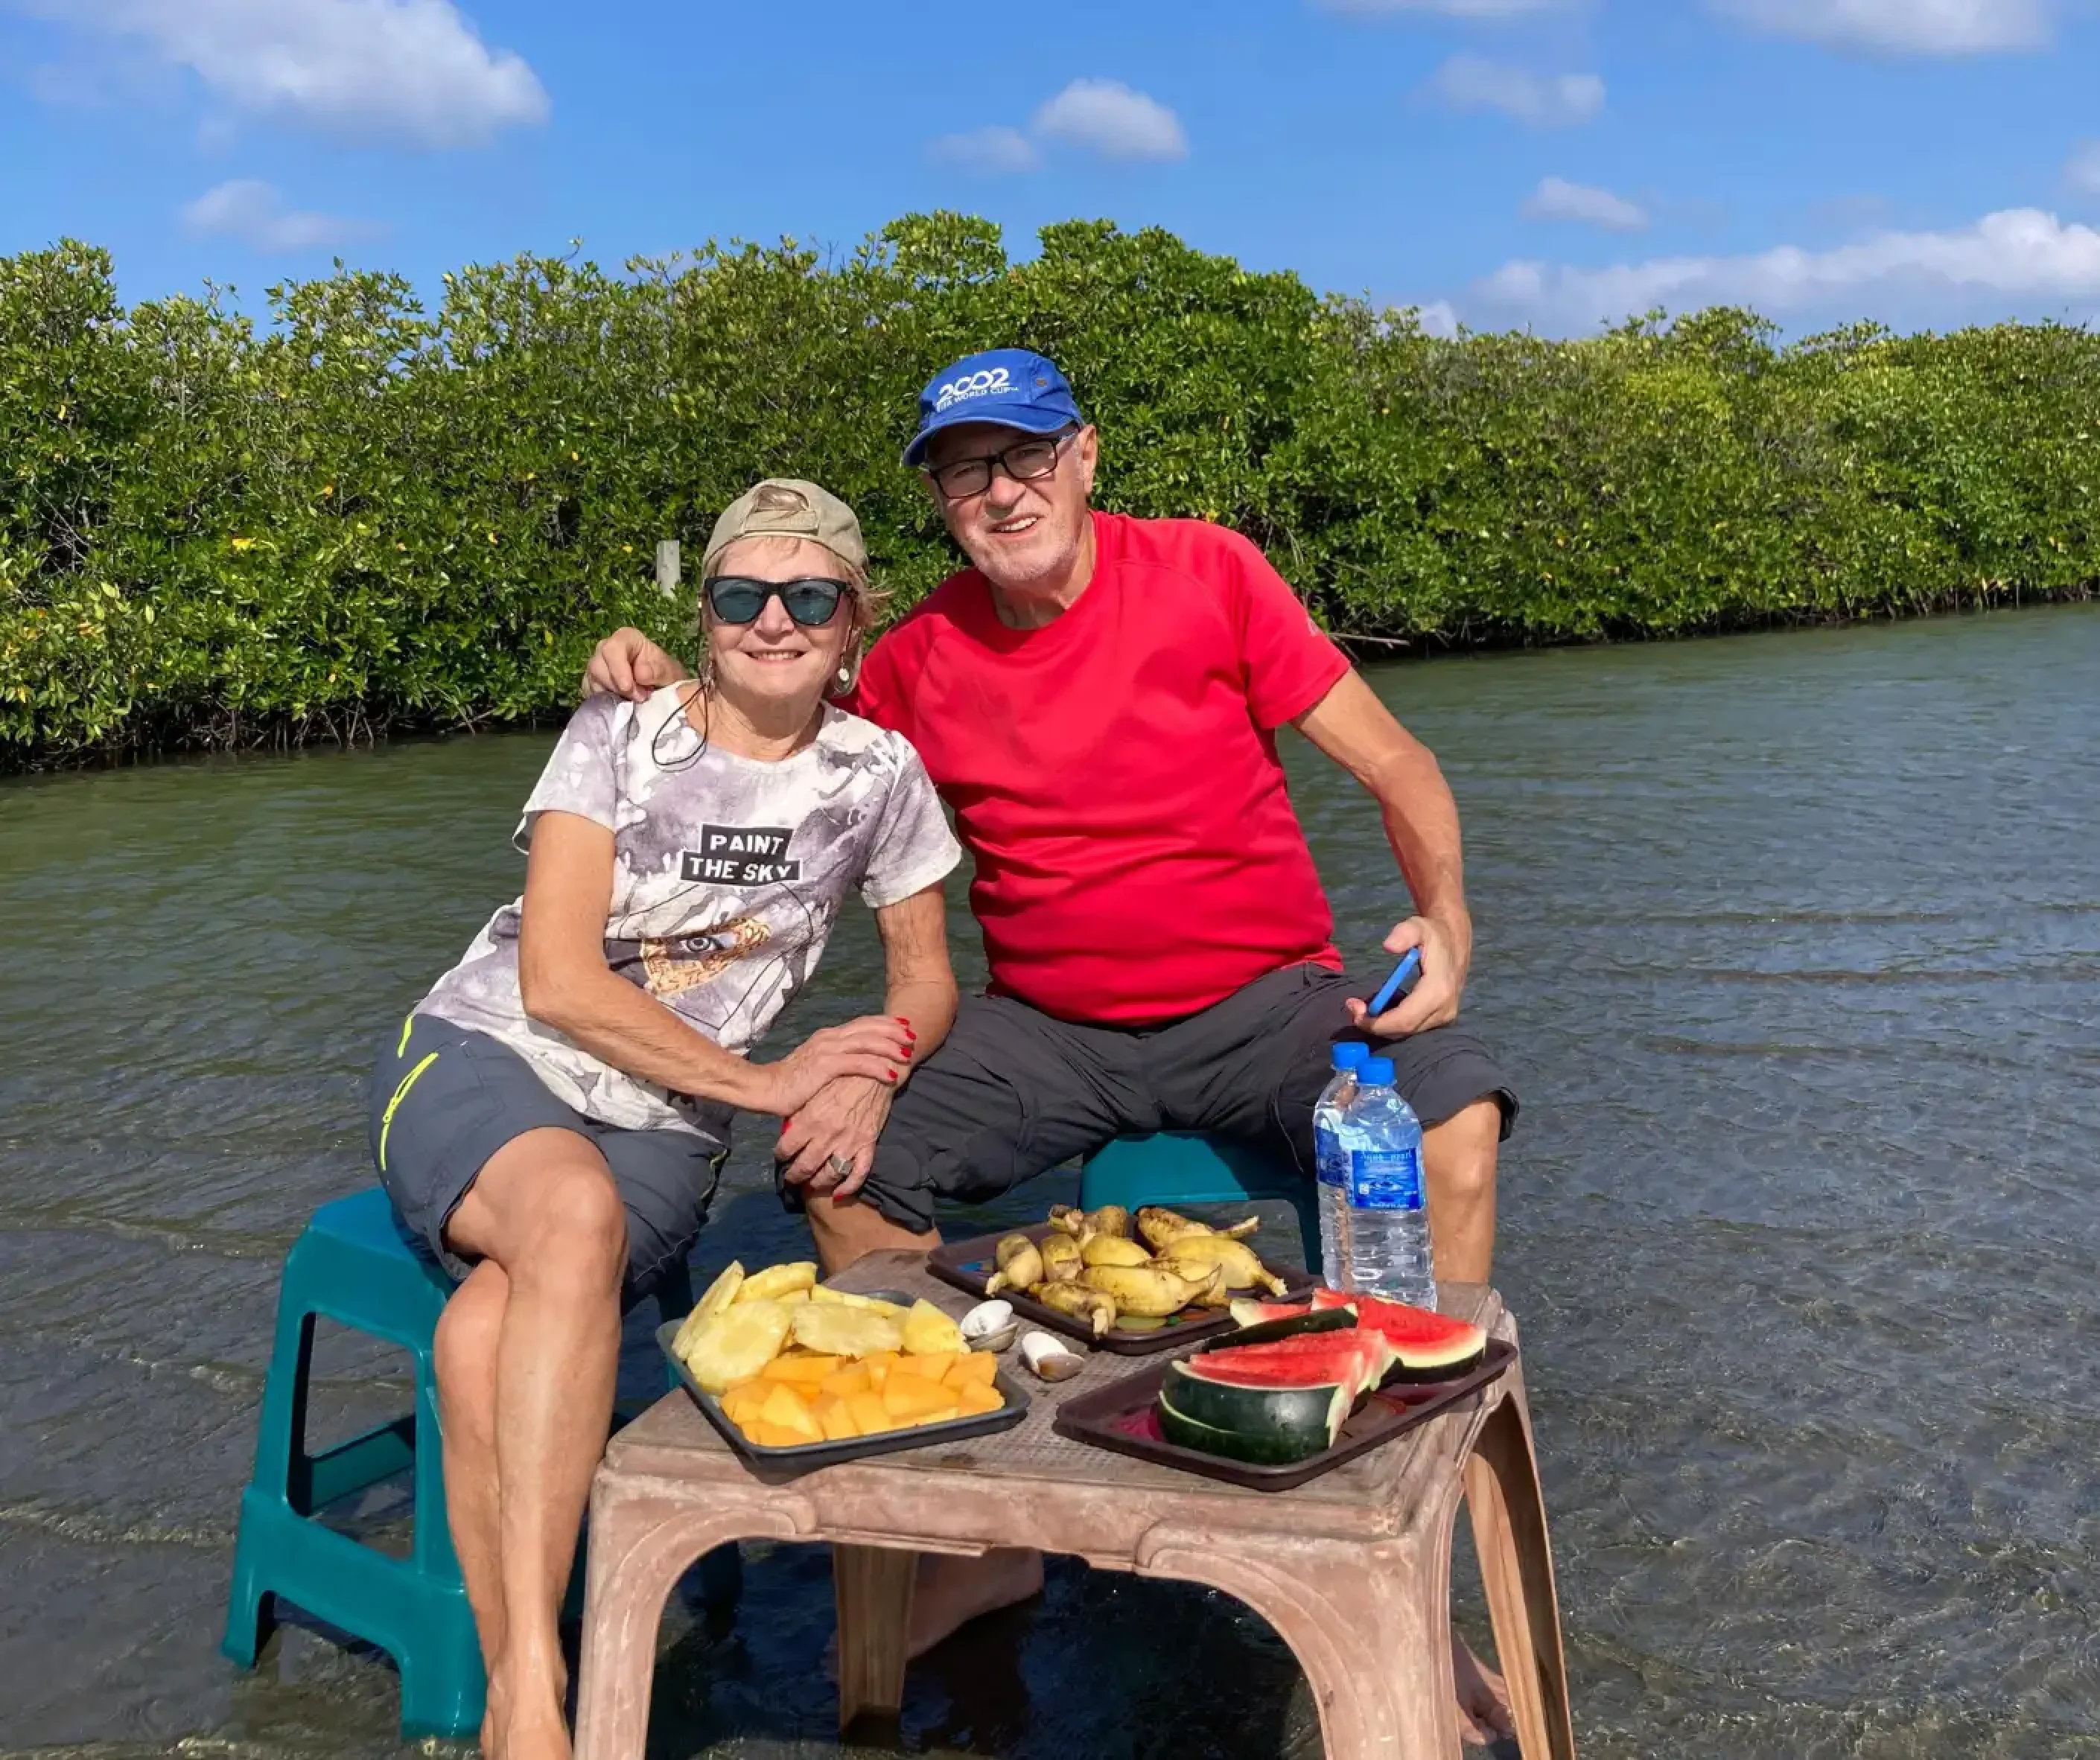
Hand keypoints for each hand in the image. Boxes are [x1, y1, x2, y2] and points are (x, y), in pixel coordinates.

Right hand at [582, 626, 687, 701]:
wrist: (661, 686)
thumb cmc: (664, 674)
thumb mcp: (670, 672)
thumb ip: (658, 671)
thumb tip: (640, 674)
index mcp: (626, 638)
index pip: (612, 649)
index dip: (618, 670)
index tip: (629, 688)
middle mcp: (606, 648)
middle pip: (598, 666)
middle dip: (617, 687)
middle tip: (639, 698)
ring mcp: (596, 665)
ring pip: (592, 681)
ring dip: (612, 695)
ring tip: (634, 702)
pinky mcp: (592, 681)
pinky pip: (590, 692)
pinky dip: (605, 702)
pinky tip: (621, 704)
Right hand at [746, 1015, 915, 1120]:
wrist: (765, 1089)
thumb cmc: (790, 1083)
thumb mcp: (817, 1067)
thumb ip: (835, 1060)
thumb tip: (854, 1062)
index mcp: (828, 1036)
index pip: (862, 1023)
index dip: (885, 1024)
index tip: (903, 1027)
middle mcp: (829, 1037)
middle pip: (869, 1028)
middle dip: (893, 1031)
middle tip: (912, 1037)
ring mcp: (827, 1050)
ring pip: (867, 1042)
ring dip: (890, 1047)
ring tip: (908, 1054)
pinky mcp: (825, 1066)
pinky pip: (858, 1063)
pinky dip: (877, 1067)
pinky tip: (892, 1074)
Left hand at [776, 1074, 893, 1202]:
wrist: (873, 1071)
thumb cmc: (839, 1077)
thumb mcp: (813, 1091)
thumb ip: (799, 1114)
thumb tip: (787, 1132)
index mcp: (809, 1120)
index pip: (786, 1148)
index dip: (781, 1155)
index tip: (781, 1156)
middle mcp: (827, 1135)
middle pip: (805, 1167)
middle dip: (795, 1176)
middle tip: (792, 1178)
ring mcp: (848, 1143)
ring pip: (829, 1174)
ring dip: (817, 1183)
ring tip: (812, 1184)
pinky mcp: (867, 1145)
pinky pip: (858, 1174)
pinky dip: (848, 1187)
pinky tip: (839, 1194)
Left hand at [1346, 913, 1470, 1037]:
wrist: (1454, 940)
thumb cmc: (1433, 934)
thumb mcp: (1417, 926)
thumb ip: (1403, 933)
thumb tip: (1388, 946)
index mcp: (1438, 991)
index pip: (1404, 1019)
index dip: (1378, 1023)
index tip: (1356, 1012)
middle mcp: (1444, 1009)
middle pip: (1403, 1030)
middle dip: (1375, 1024)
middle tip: (1354, 1008)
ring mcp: (1445, 1016)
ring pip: (1407, 1032)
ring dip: (1383, 1024)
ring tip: (1364, 1007)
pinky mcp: (1443, 1018)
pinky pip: (1414, 1027)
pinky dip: (1394, 1022)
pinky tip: (1382, 1007)